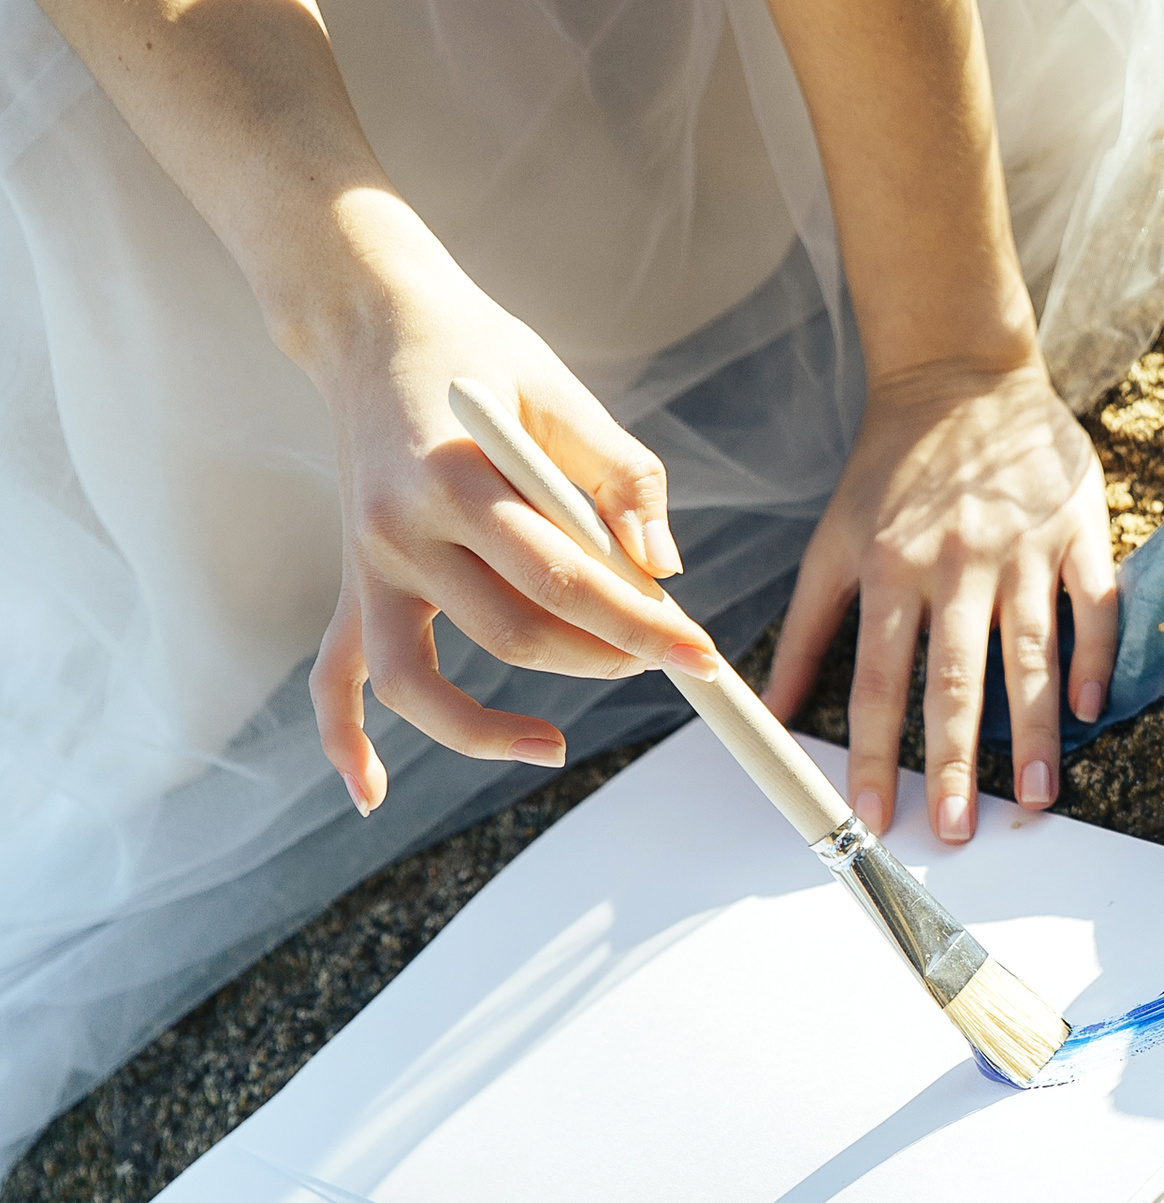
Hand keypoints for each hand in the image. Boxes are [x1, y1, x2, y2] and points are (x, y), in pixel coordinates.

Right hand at [298, 208, 722, 814]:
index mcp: (457, 475)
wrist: (371, 322)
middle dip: (602, 659)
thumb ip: (623, 476)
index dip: (641, 625)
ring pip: (420, 679)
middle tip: (666, 657)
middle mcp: (399, 527)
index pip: (564, 576)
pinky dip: (345, 740)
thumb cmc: (486, 356)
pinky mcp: (350, 580)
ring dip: (490, 727)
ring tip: (556, 743)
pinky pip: (336, 677)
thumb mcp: (563, 391)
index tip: (704, 656)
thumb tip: (664, 569)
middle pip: (508, 633)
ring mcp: (365, 560)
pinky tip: (372, 795)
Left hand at [763, 357, 1116, 841]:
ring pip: (1030, 653)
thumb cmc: (892, 468)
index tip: (873, 816)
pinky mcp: (1078, 531)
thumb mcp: (832, 539)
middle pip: (956, 679)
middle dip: (956, 761)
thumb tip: (765, 706)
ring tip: (1037, 798)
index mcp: (890, 568)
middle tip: (957, 829)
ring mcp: (1023, 549)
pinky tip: (1088, 712)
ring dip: (1034, 732)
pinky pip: (1094, 605)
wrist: (960, 374)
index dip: (874, 753)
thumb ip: (804, 628)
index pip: (878, 679)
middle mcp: (956, 564)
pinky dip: (1093, 658)